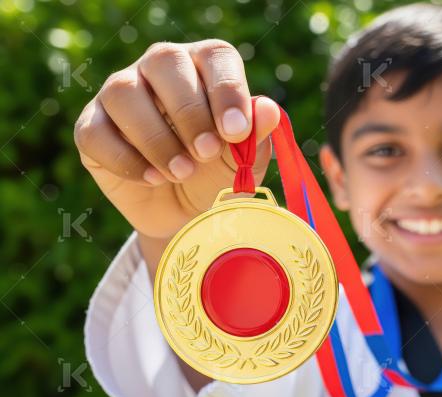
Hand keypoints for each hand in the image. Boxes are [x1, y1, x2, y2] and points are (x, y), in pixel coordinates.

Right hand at [74, 39, 279, 240]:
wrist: (185, 213)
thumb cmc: (219, 174)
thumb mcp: (244, 160)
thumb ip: (256, 134)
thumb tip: (268, 109)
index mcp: (204, 65)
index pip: (215, 56)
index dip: (227, 90)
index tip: (236, 131)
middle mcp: (159, 69)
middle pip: (164, 61)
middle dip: (189, 111)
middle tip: (206, 152)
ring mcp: (121, 93)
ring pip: (124, 93)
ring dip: (156, 137)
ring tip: (182, 172)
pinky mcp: (92, 127)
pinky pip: (96, 132)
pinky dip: (126, 160)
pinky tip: (153, 179)